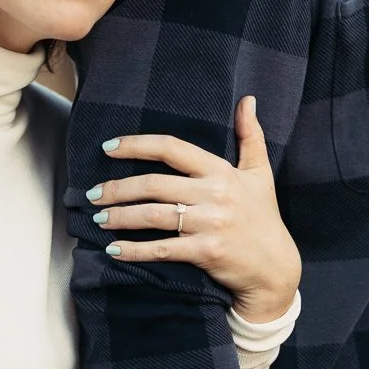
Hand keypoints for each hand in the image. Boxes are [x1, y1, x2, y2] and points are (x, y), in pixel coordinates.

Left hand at [89, 98, 300, 322]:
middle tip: (92, 192)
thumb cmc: (264, 217)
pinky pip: (162, 249)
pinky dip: (135, 250)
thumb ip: (251, 135)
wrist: (276, 269)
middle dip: (118, 188)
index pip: (172, 149)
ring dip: (120, 217)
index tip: (109, 147)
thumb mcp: (260, 173)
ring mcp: (209, 224)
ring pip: (153, 215)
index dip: (137, 145)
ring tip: (98, 218)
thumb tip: (248, 99)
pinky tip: (113, 249)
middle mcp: (214, 194)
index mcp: (221, 171)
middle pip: (154, 184)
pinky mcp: (206, 252)